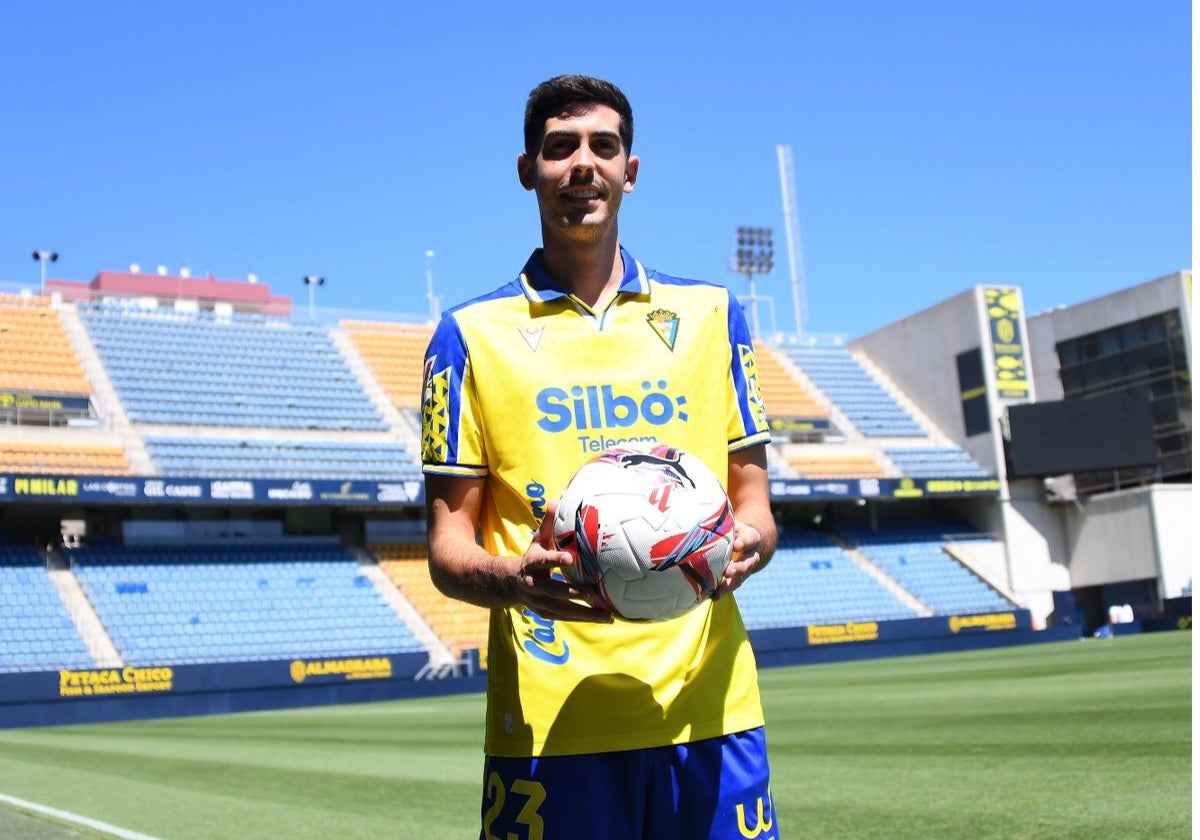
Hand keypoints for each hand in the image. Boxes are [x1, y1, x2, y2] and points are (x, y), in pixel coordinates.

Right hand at [511, 503, 613, 622]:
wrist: (509, 584)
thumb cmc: (532, 558)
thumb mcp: (536, 540)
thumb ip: (547, 524)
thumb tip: (555, 501)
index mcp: (532, 564)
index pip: (544, 561)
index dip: (556, 560)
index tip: (570, 558)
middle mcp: (534, 585)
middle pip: (555, 591)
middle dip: (575, 593)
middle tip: (595, 594)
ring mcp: (539, 602)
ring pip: (563, 610)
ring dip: (585, 613)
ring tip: (608, 616)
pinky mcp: (545, 613)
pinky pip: (566, 617)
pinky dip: (583, 618)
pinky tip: (602, 618)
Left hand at [712, 518, 763, 600]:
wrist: (753, 541)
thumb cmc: (738, 528)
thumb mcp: (734, 521)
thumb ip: (723, 520)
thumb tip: (701, 510)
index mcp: (751, 538)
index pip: (750, 540)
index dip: (744, 542)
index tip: (737, 545)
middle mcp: (751, 555)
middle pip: (747, 563)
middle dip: (738, 568)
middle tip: (729, 571)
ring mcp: (746, 568)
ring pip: (740, 578)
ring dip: (730, 585)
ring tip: (719, 591)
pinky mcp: (738, 577)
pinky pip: (731, 586)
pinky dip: (722, 591)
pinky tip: (712, 597)